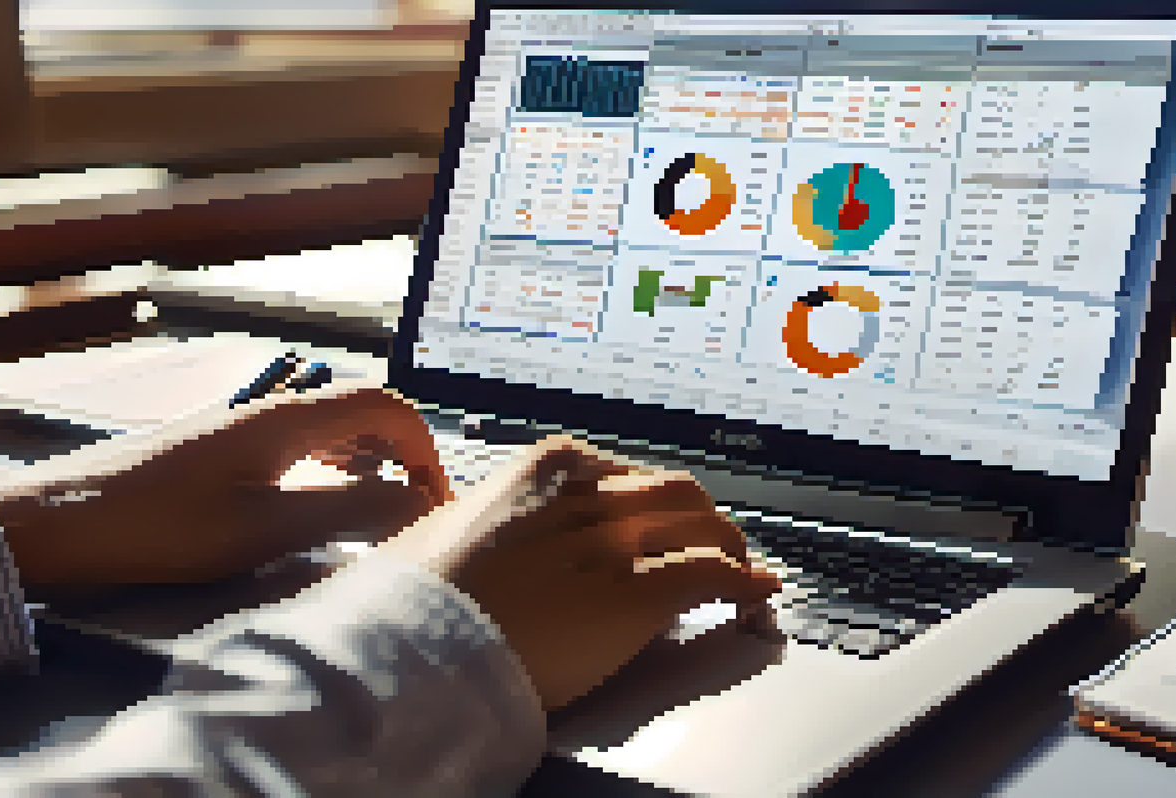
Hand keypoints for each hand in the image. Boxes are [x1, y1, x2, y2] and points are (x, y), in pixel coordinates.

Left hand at [0, 380, 452, 585]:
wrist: (55, 524)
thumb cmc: (155, 527)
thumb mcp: (261, 530)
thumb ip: (348, 513)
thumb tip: (422, 504)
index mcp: (287, 419)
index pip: (387, 406)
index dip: (427, 448)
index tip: (439, 501)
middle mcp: (270, 412)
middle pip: (364, 413)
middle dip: (406, 455)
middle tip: (421, 512)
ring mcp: (242, 431)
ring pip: (331, 429)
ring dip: (371, 463)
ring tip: (385, 511)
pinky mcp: (219, 455)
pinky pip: (299, 448)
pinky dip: (332, 470)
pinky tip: (322, 506)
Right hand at [380, 436, 781, 710]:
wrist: (416, 645)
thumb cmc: (416, 595)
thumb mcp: (447, 525)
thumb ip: (485, 516)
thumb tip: (481, 526)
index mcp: (548, 468)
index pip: (628, 476)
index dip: (657, 507)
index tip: (667, 526)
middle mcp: (591, 493)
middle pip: (678, 495)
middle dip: (705, 523)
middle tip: (718, 549)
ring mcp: (618, 542)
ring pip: (704, 530)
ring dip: (731, 552)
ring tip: (745, 575)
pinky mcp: (639, 598)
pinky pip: (714, 579)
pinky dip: (745, 585)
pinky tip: (758, 597)